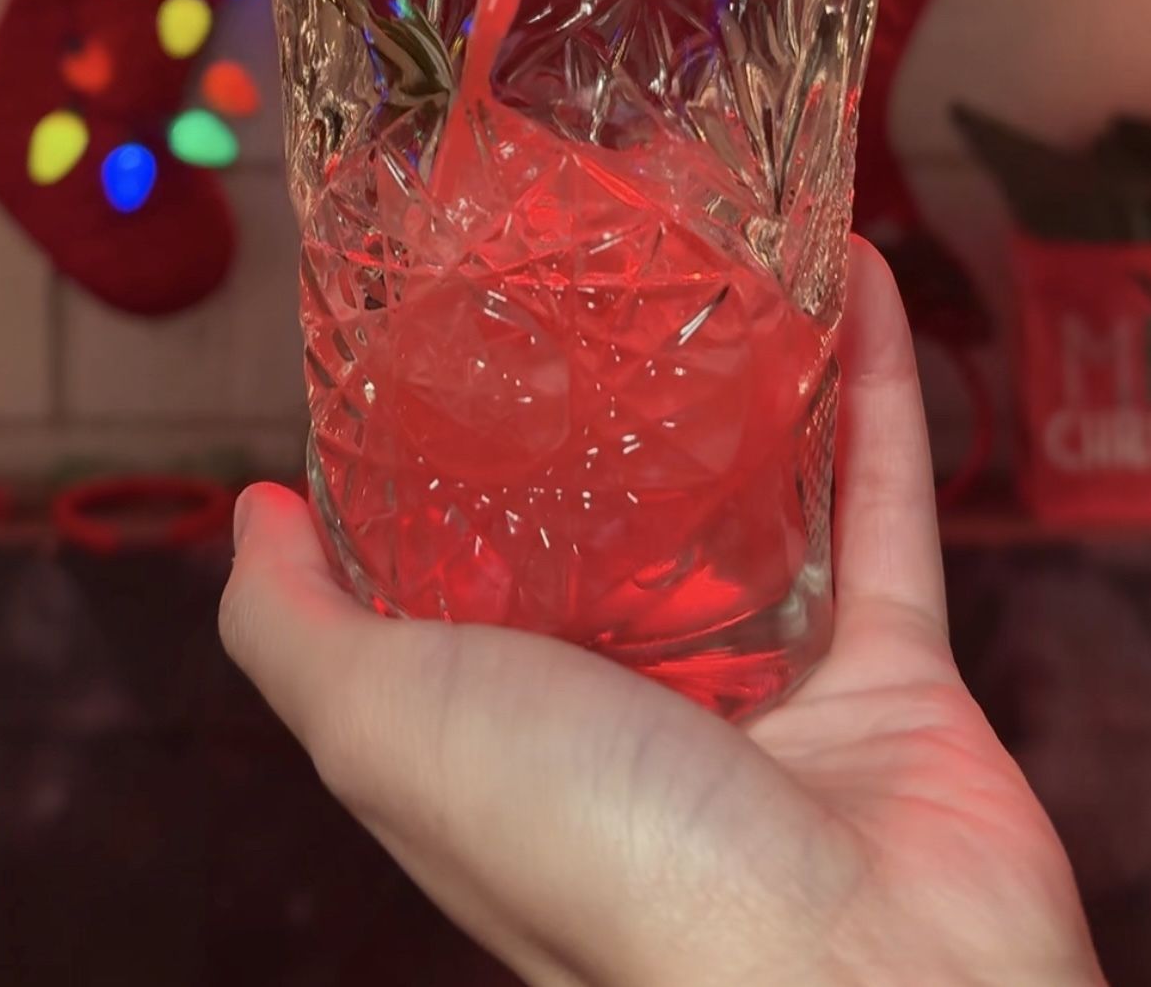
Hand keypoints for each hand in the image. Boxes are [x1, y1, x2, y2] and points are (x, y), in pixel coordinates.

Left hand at [220, 241, 1103, 986]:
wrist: (850, 974)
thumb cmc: (595, 855)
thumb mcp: (385, 727)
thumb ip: (297, 629)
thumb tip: (252, 518)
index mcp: (507, 723)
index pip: (462, 573)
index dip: (447, 456)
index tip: (441, 322)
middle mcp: (637, 705)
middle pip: (622, 522)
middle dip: (615, 398)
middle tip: (604, 253)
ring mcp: (774, 685)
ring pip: (763, 493)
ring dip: (755, 366)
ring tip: (731, 237)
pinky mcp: (897, 669)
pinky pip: (886, 497)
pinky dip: (872, 381)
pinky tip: (850, 268)